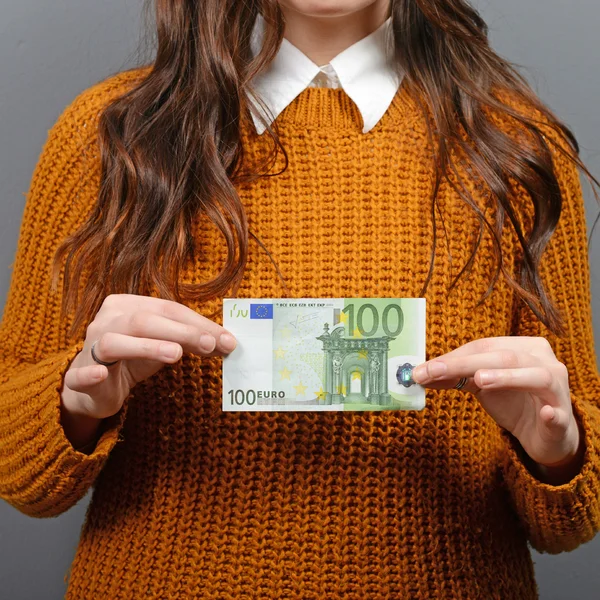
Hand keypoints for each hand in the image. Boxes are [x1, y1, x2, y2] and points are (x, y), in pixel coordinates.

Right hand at [61, 294, 236, 421]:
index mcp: (127, 306)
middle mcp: (107, 320)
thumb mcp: (165, 345)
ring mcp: (89, 347)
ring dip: (147, 346)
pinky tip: (102, 375)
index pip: (168, 309)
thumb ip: (191, 341)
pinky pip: (80, 374)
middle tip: (210, 344)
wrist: (95, 387)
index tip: (227, 340)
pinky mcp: (77, 377)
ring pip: (115, 341)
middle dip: (181, 332)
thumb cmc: (133, 358)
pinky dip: (90, 374)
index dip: (198, 324)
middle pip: (145, 320)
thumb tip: (227, 342)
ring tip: (175, 354)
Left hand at [411, 336, 582, 474]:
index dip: (452, 357)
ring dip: (507, 377)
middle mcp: (542, 361)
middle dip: (465, 364)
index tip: (423, 369)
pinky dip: (553, 414)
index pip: (483, 347)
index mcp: (522, 348)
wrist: (545, 434)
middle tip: (435, 372)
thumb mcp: (480, 386)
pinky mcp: (564, 419)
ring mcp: (557, 389)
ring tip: (481, 380)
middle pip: (503, 357)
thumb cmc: (513, 401)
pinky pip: (559, 415)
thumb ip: (455, 377)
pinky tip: (547, 414)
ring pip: (535, 376)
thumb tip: (420, 374)